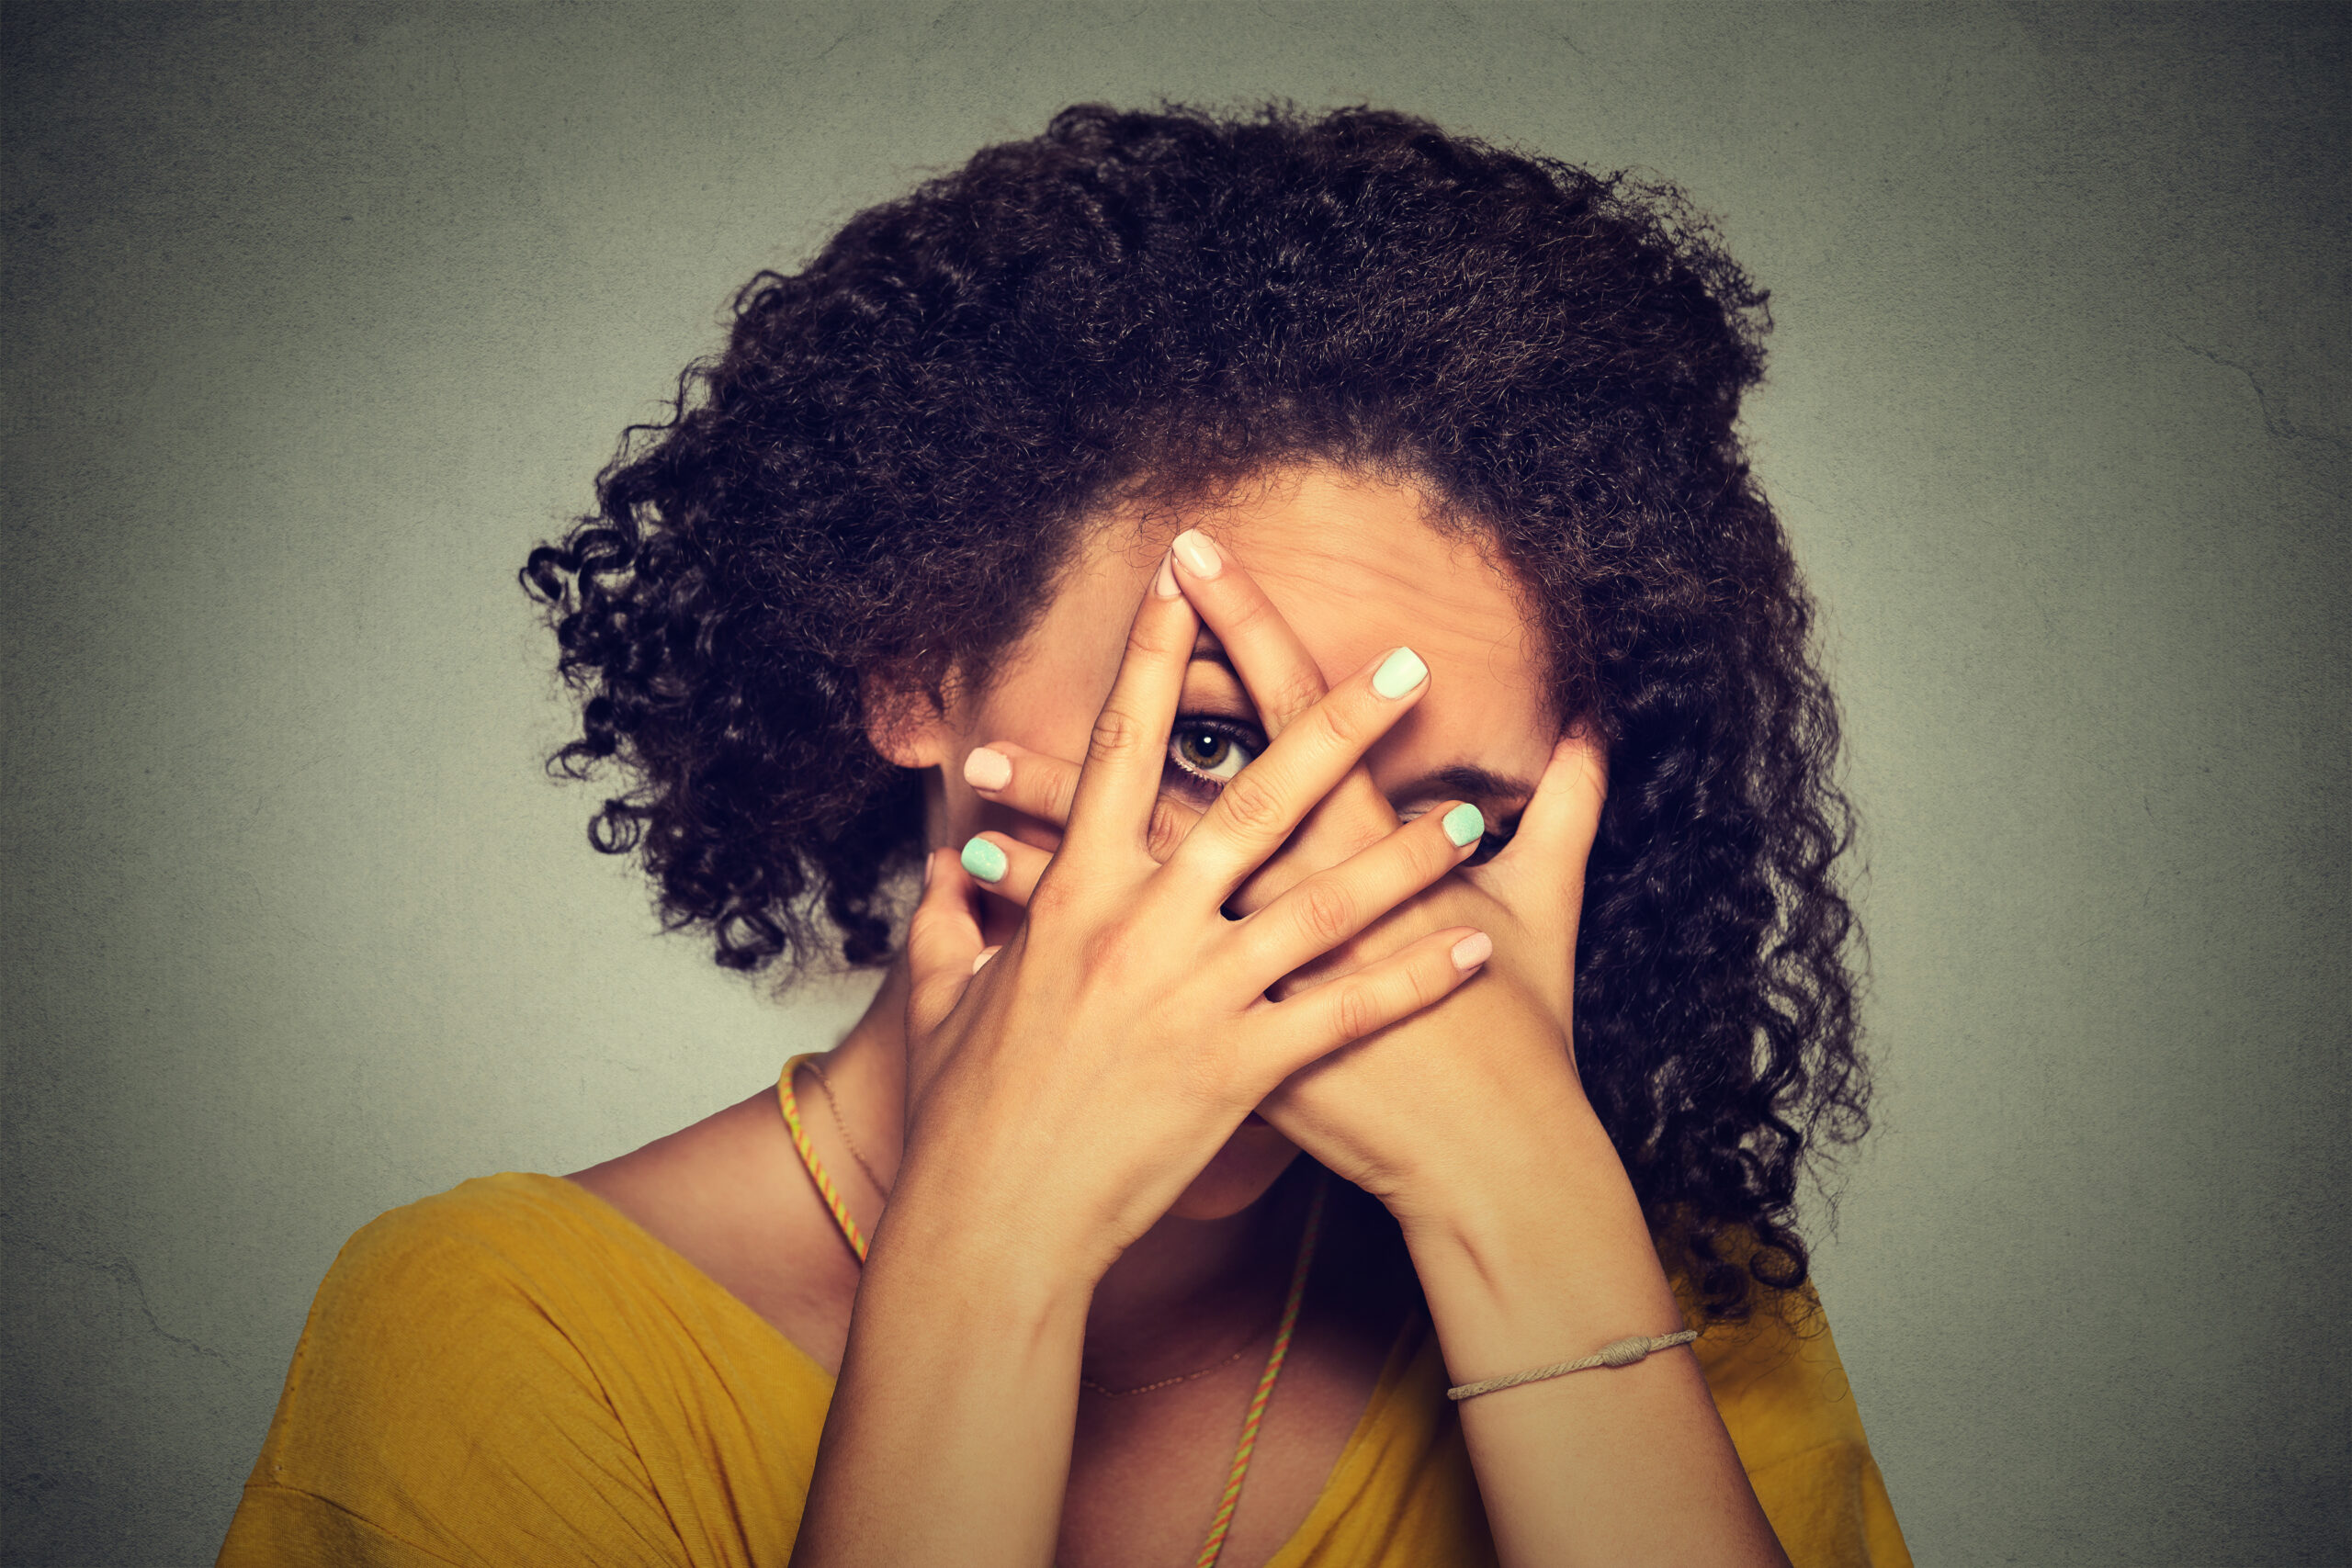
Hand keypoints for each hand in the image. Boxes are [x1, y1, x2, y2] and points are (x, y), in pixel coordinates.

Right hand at [890, 547, 1497, 1282]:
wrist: (988, 1225)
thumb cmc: (965, 1119)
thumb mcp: (942, 1006)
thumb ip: (946, 927)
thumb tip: (941, 875)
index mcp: (1069, 896)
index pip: (1120, 750)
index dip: (1155, 656)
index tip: (1190, 579)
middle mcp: (1137, 929)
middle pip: (1252, 799)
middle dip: (1332, 725)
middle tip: (1402, 667)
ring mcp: (1192, 998)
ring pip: (1321, 901)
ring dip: (1406, 851)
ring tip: (1474, 810)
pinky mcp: (1236, 1072)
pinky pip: (1344, 1011)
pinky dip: (1414, 975)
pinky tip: (1476, 949)